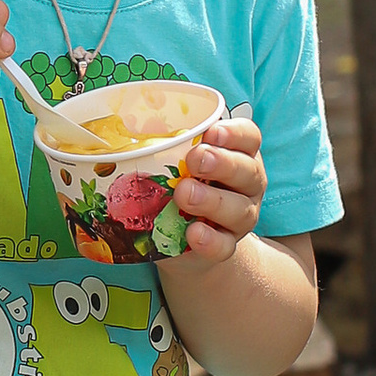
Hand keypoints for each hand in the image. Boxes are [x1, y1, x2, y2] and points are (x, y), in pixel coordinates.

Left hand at [171, 113, 267, 262]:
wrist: (183, 239)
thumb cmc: (181, 184)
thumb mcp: (176, 161)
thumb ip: (167, 147)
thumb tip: (126, 129)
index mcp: (238, 154)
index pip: (249, 137)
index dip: (234, 133)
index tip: (211, 132)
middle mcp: (247, 184)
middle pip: (248, 170)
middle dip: (222, 163)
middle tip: (195, 160)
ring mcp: (241, 217)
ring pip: (239, 209)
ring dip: (212, 200)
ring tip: (184, 194)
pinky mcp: (228, 245)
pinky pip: (225, 246)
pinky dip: (209, 240)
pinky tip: (193, 233)